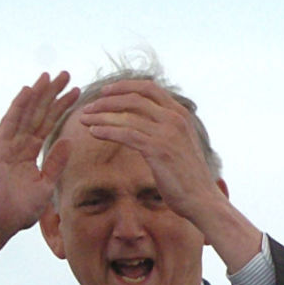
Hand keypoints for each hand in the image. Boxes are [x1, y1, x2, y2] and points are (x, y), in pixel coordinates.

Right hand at [0, 72, 79, 284]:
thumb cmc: (18, 211)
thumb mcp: (45, 185)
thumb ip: (56, 163)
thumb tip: (69, 140)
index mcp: (29, 154)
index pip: (48, 125)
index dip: (62, 108)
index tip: (77, 91)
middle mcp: (18, 146)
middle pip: (38, 114)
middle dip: (52, 94)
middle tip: (66, 74)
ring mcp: (6, 146)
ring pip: (25, 114)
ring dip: (37, 95)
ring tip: (50, 76)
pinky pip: (9, 123)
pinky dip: (18, 107)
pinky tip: (28, 91)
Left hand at [77, 79, 261, 268]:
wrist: (200, 197)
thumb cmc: (185, 175)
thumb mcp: (177, 144)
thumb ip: (163, 130)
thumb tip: (144, 123)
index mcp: (180, 114)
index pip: (149, 89)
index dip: (124, 87)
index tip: (104, 92)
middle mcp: (175, 119)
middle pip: (135, 98)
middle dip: (107, 100)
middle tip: (87, 107)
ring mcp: (167, 133)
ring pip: (127, 116)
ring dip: (101, 116)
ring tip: (83, 120)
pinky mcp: (158, 150)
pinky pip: (127, 134)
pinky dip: (107, 131)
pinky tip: (92, 133)